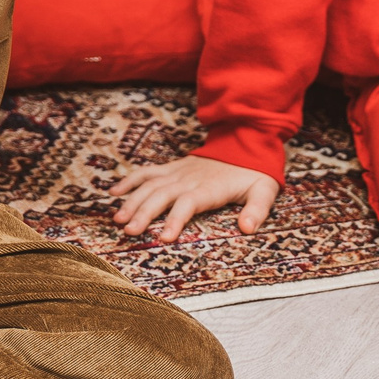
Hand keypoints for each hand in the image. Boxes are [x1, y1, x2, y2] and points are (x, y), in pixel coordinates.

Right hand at [107, 153, 277, 244]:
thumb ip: (257, 210)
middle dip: (144, 213)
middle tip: (128, 231)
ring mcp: (178, 171)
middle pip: (162, 195)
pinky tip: (114, 192)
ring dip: (132, 200)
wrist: (247, 142)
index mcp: (209, 188)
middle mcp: (189, 179)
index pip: (188, 203)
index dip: (176, 219)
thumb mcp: (264, 191)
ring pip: (150, 185)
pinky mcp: (173, 167)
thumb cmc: (255, 173)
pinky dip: (130, 180)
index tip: (164, 237)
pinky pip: (147, 172)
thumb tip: (247, 228)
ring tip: (118, 219)